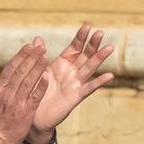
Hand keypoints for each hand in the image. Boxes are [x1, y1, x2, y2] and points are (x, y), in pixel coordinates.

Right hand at [0, 42, 49, 143]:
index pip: (11, 68)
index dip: (21, 56)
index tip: (30, 46)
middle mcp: (7, 93)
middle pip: (21, 71)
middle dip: (31, 57)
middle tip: (41, 46)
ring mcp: (17, 102)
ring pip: (29, 81)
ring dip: (38, 68)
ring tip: (46, 56)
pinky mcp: (26, 112)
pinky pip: (35, 97)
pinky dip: (40, 86)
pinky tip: (47, 77)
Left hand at [29, 24, 115, 143]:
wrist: (34, 116)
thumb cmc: (35, 93)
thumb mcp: (36, 72)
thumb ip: (38, 56)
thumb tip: (37, 39)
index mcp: (61, 64)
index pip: (74, 48)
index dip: (80, 38)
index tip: (87, 26)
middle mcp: (71, 72)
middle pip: (85, 55)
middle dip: (92, 44)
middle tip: (100, 32)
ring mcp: (75, 84)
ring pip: (89, 68)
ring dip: (99, 58)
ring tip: (109, 48)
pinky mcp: (76, 97)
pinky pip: (88, 88)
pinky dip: (99, 82)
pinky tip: (109, 75)